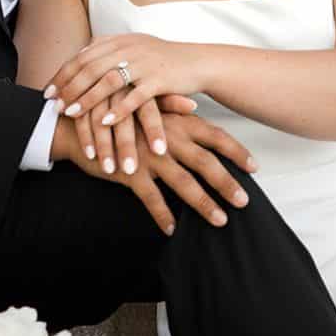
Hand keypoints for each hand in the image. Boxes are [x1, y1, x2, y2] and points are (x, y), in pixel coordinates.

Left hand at [46, 35, 202, 154]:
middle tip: (53, 105)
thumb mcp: (133, 48)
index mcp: (120, 41)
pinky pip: (135, 96)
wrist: (197, 62)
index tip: (48, 91)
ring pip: (109, 81)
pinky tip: (105, 122)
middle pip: (91, 67)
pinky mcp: (159, 80)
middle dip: (69, 87)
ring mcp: (144, 63)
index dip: (64, 73)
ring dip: (87, 98)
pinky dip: (119, 110)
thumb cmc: (162, 60)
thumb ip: (108, 50)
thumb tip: (81, 53)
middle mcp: (129, 49)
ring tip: (70, 113)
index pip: (83, 56)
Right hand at [55, 108, 256, 234]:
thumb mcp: (145, 106)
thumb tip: (195, 105)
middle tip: (244, 202)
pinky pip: (151, 198)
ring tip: (220, 220)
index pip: (214, 136)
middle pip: (206, 163)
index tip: (254, 167)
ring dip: (203, 204)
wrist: (81, 121)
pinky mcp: (130, 172)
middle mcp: (168, 139)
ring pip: (184, 184)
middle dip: (227, 184)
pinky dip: (162, 215)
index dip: (236, 151)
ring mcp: (150, 156)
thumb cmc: (119, 113)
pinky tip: (171, 230)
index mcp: (176, 122)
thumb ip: (172, 106)